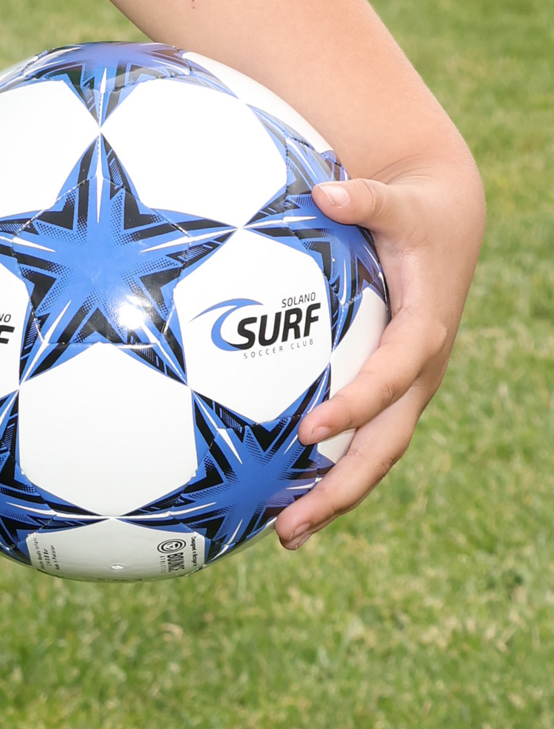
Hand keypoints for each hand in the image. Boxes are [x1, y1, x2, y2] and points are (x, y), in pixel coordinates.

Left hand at [275, 149, 485, 547]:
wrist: (448, 222)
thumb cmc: (416, 210)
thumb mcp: (398, 198)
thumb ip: (363, 198)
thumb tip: (324, 192)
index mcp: (422, 332)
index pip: (390, 379)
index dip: (355, 406)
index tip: (310, 431)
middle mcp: (418, 372)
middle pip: (384, 444)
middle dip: (342, 489)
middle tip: (292, 527)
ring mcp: (405, 388)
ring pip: (373, 454)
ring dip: (333, 496)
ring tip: (283, 536)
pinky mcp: (388, 389)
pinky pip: (359, 437)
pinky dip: (328, 468)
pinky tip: (279, 494)